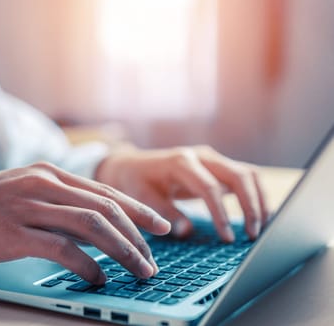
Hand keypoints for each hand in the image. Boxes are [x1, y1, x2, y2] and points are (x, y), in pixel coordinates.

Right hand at [0, 162, 170, 283]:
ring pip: (93, 225)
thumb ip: (53, 204)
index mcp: (47, 173)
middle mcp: (43, 184)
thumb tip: (87, 227)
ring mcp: (29, 206)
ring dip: (122, 250)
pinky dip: (87, 264)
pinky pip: (63, 249)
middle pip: (106, 207)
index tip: (160, 226)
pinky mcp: (15, 232)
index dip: (138, 209)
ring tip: (139, 270)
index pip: (105, 191)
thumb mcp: (19, 193)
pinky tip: (98, 277)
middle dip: (138, 234)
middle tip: (155, 257)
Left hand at [95, 145, 267, 241]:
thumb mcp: (143, 197)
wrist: (133, 165)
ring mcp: (213, 159)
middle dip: (250, 206)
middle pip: (239, 176)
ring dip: (259, 201)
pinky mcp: (219, 167)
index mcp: (181, 162)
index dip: (221, 214)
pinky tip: (262, 218)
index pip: (210, 187)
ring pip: (249, 174)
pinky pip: (246, 178)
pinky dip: (257, 196)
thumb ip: (164, 212)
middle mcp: (202, 156)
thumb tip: (186, 231)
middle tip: (252, 236)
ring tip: (261, 229)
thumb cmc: (137, 182)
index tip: (227, 239)